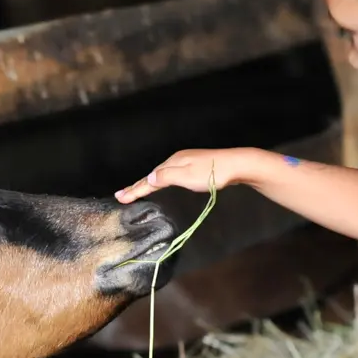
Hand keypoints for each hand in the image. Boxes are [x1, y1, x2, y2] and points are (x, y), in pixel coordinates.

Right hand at [115, 147, 270, 202]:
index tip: (120, 197)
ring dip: (148, 183)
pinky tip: (163, 182)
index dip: (135, 189)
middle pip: (153, 174)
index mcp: (172, 163)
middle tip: (122, 195)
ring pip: (162, 174)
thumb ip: (166, 177)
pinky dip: (161, 180)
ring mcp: (187, 162)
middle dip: (137, 185)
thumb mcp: (186, 176)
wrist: (237, 165)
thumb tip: (149, 177)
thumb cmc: (212, 173)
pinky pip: (171, 174)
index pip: (149, 178)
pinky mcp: (195, 167)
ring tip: (137, 190)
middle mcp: (177, 160)